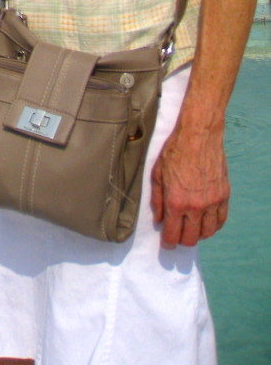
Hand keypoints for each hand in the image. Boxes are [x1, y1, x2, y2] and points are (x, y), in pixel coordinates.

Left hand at [150, 126, 229, 247]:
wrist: (198, 137)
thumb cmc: (174, 152)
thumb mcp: (157, 174)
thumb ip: (157, 200)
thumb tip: (158, 220)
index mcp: (176, 202)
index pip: (173, 234)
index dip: (168, 243)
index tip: (166, 244)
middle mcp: (196, 207)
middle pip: (191, 238)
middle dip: (182, 240)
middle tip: (176, 236)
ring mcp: (212, 203)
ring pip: (207, 233)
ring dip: (197, 235)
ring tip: (190, 228)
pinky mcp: (224, 197)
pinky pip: (220, 221)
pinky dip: (212, 226)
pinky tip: (205, 223)